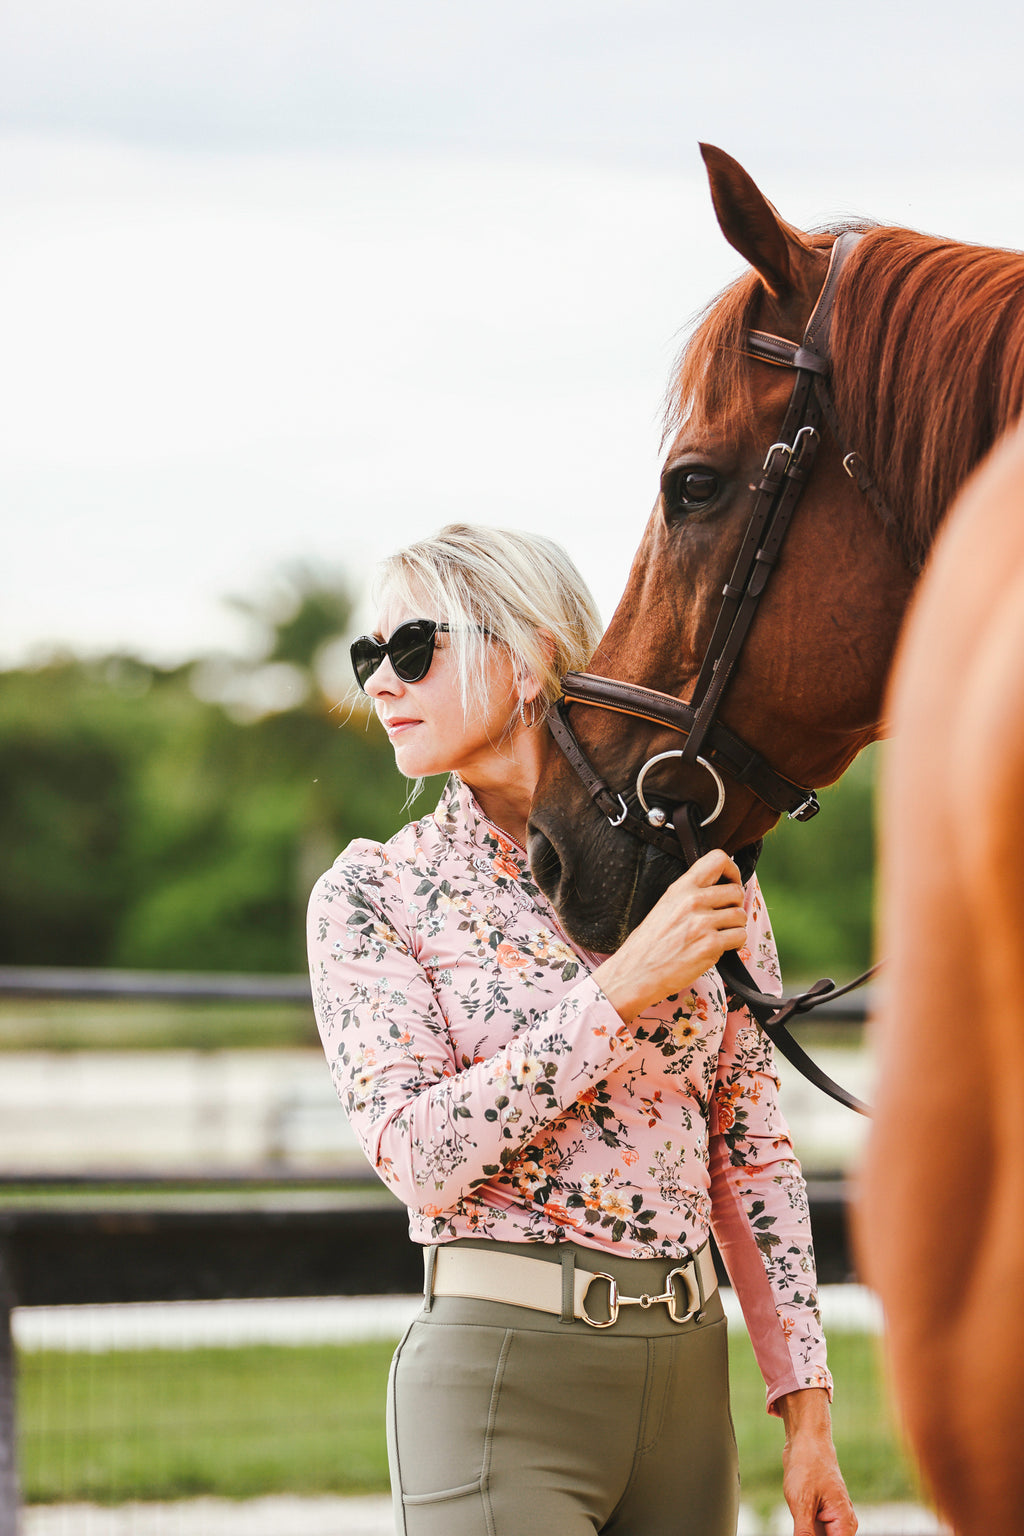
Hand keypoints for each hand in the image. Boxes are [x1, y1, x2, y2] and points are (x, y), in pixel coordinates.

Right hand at [593, 849, 746, 1022]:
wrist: (636, 971)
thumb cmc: (648, 944)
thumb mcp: (665, 906)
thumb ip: (689, 894)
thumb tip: (718, 890)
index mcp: (680, 888)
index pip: (718, 860)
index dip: (733, 870)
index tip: (731, 883)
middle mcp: (692, 901)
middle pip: (736, 891)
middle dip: (736, 905)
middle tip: (725, 916)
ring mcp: (702, 923)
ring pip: (740, 915)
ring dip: (736, 926)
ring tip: (722, 934)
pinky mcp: (710, 945)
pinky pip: (740, 937)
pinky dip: (736, 943)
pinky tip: (722, 947)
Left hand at [778, 1389, 857, 1535]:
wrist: (806, 1439)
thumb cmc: (807, 1465)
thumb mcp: (801, 1504)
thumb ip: (805, 1534)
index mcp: (845, 1524)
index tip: (805, 1531)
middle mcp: (843, 1523)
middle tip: (801, 1520)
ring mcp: (832, 1518)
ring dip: (807, 1533)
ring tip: (802, 1509)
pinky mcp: (820, 1513)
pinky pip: (814, 1531)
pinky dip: (805, 1531)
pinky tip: (797, 1521)